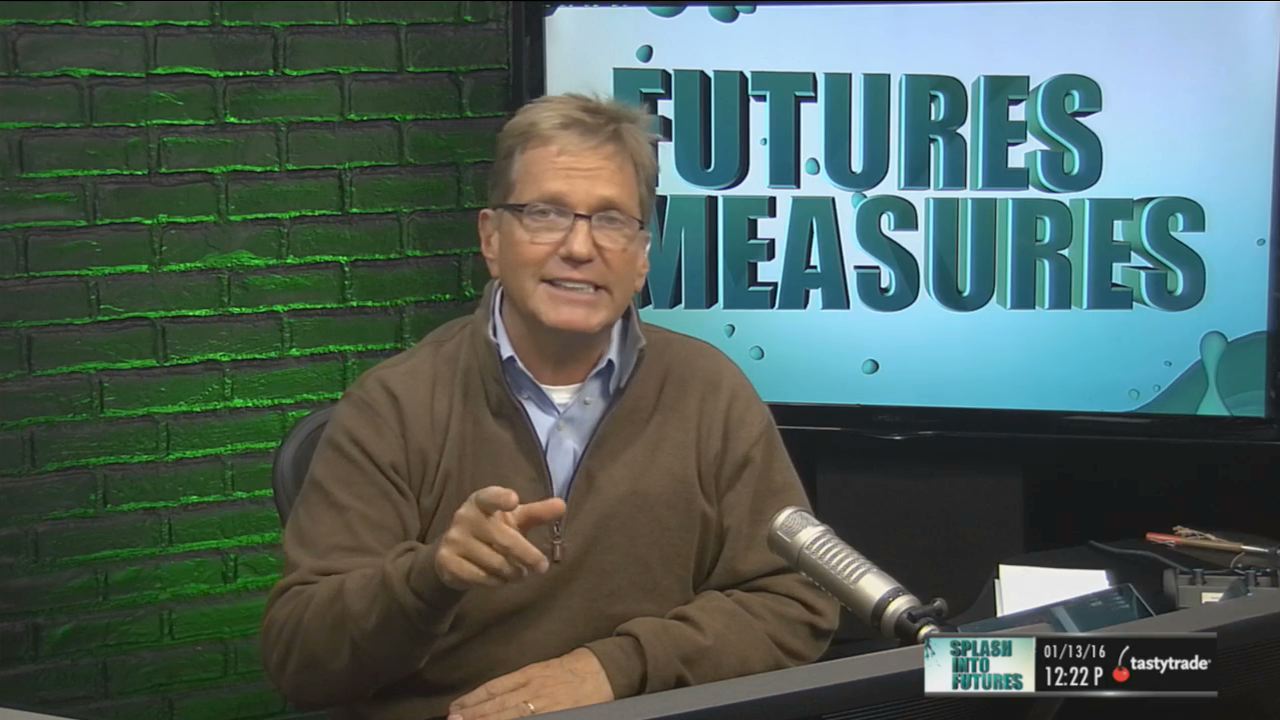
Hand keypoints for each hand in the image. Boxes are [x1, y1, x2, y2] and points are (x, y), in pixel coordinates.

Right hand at [434, 486, 565, 590]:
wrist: (455, 553)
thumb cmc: (493, 529)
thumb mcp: (515, 519)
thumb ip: (537, 513)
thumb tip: (562, 505)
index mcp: (481, 501)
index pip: (490, 497)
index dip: (501, 498)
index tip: (514, 500)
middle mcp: (464, 517)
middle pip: (505, 540)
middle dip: (528, 556)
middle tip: (542, 567)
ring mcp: (453, 539)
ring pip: (496, 563)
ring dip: (514, 573)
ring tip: (519, 573)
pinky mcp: (447, 561)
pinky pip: (482, 577)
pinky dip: (497, 582)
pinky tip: (500, 579)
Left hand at [448, 647, 614, 718]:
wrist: (605, 669)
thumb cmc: (576, 668)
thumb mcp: (545, 669)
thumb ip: (522, 681)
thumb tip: (497, 696)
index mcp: (529, 674)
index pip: (494, 688)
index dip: (473, 699)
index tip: (456, 707)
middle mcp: (532, 688)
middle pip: (496, 704)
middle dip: (472, 714)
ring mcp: (544, 703)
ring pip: (507, 715)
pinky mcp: (556, 712)